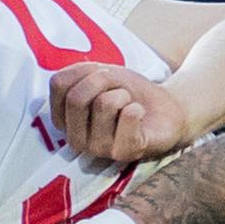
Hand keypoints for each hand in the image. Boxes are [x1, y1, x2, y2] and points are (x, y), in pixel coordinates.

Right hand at [51, 63, 190, 161]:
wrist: (165, 109)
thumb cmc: (129, 91)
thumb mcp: (100, 73)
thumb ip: (79, 74)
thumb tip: (77, 81)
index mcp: (64, 119)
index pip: (59, 84)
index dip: (84, 71)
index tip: (100, 77)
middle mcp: (77, 139)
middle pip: (76, 98)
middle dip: (103, 81)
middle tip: (117, 90)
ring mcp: (100, 149)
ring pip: (104, 104)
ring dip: (123, 94)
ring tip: (129, 105)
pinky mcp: (126, 152)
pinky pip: (128, 116)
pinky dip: (137, 107)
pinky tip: (140, 115)